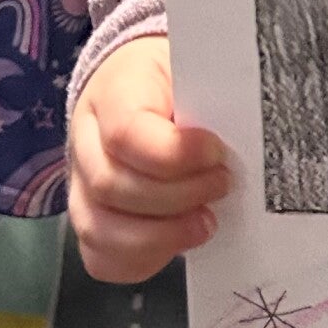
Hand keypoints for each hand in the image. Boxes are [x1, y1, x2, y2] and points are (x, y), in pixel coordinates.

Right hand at [68, 37, 230, 282]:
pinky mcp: (92, 221)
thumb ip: (211, 97)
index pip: (126, 133)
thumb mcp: (195, 68)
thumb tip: (246, 127)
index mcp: (111, 94)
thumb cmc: (178, 79)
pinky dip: (143, 260)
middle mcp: (85, 143)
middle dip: (178, 196)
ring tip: (207, 222)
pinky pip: (101, 258)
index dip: (175, 154)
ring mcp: (81, 187)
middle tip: (223, 184)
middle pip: (113, 187)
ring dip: (161, 237)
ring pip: (101, 230)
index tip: (218, 153)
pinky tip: (180, 242)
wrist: (145, 85)